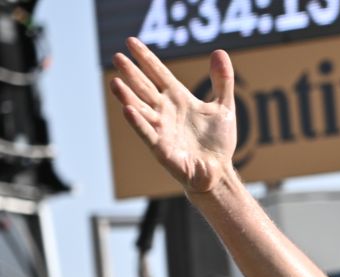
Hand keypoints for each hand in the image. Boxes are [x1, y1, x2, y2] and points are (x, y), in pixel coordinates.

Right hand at [110, 38, 236, 194]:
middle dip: (132, 73)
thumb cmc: (217, 142)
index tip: (130, 41)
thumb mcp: (224, 107)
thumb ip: (222, 80)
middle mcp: (165, 111)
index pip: (157, 73)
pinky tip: (127, 110)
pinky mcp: (161, 148)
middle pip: (145, 87)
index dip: (145, 58)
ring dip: (127, 96)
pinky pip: (147, 133)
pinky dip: (138, 122)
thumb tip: (220, 51)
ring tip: (115, 82)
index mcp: (178, 98)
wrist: (218, 171)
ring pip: (140, 109)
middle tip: (117, 57)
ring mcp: (161, 128)